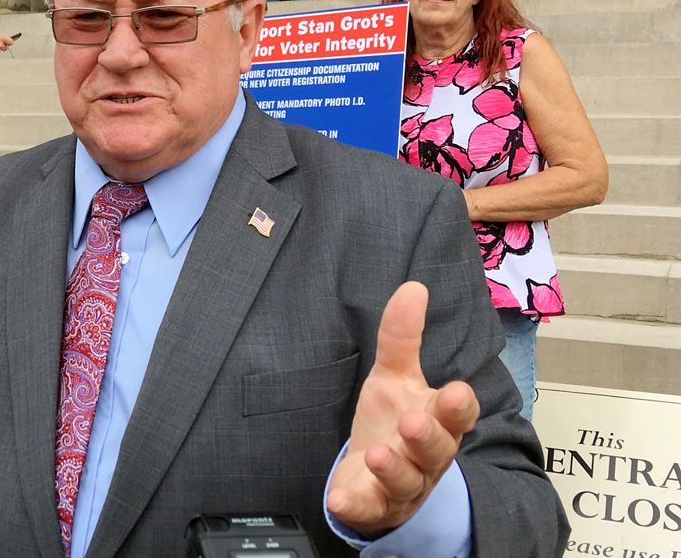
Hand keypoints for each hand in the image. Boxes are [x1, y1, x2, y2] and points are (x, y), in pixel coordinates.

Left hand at [325, 282, 480, 536]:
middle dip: (428, 437)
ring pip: (408, 481)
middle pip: (438, 449)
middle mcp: (427, 457)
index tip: (454, 390)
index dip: (458, 406)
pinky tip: (339, 500)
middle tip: (412, 423)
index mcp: (437, 420)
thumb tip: (412, 287)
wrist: (375, 476)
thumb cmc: (392, 421)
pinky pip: (369, 510)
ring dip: (394, 468)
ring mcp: (404, 485)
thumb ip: (402, 336)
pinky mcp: (376, 507)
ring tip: (377, 454)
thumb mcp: (394, 376)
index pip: (459, 414)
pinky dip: (355, 507)